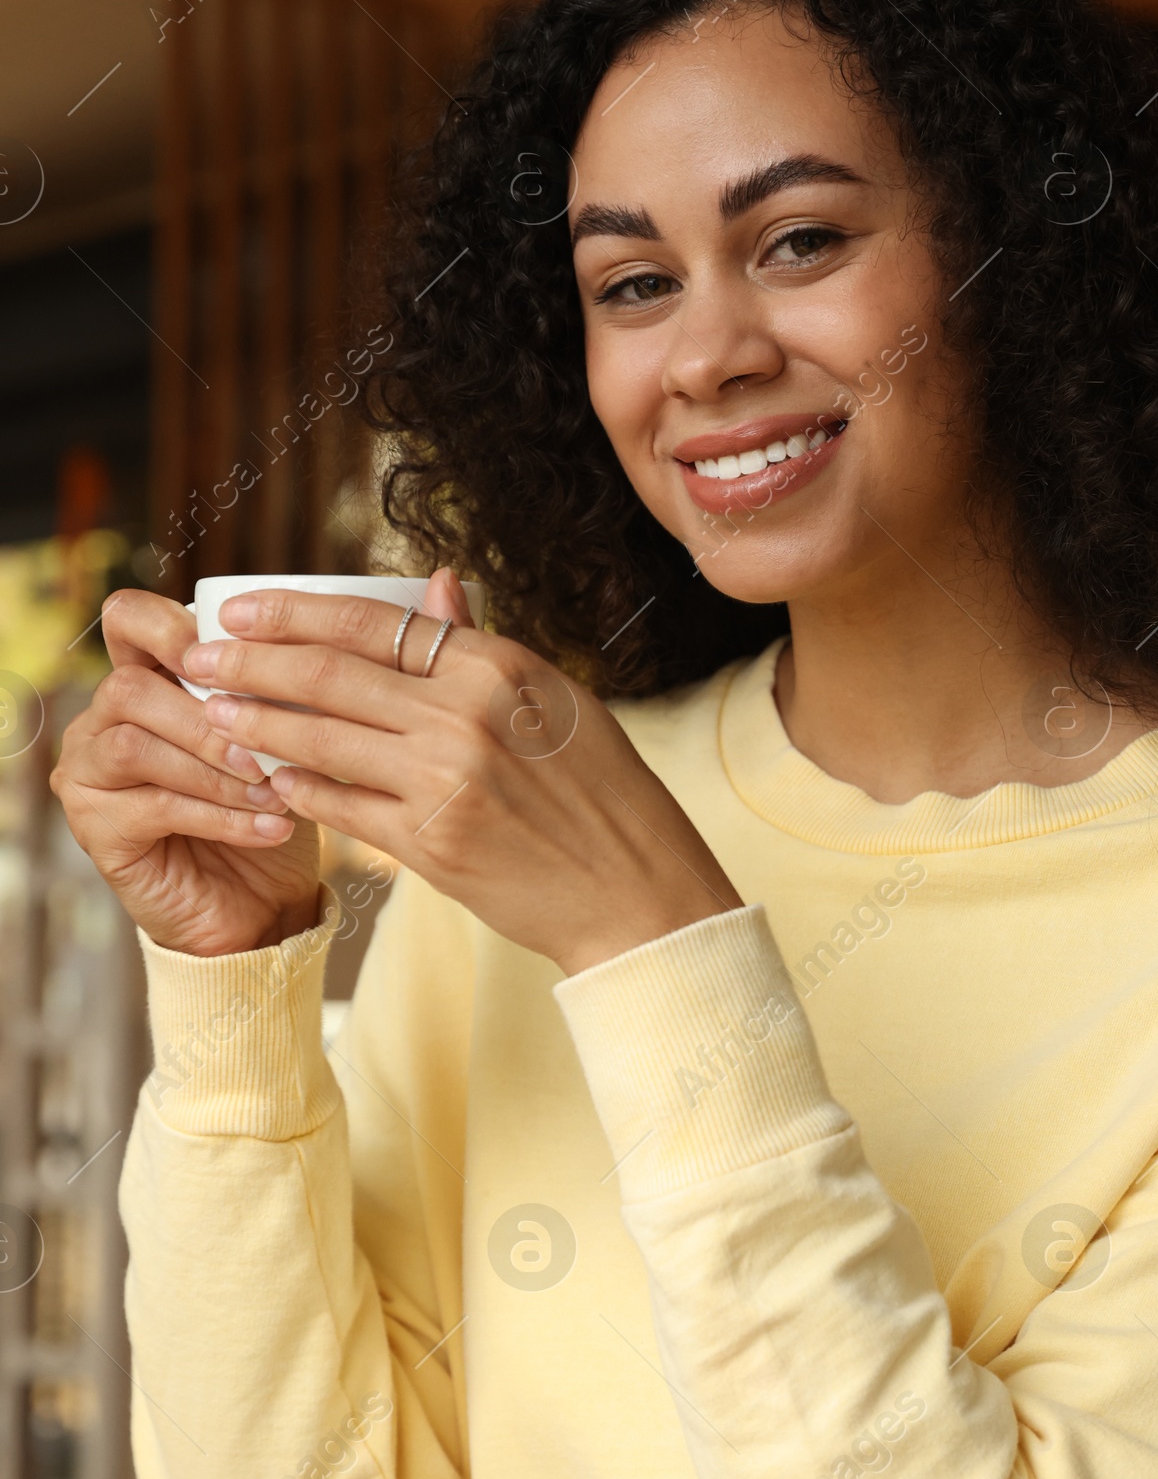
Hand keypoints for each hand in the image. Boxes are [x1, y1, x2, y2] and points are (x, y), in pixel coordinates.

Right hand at [51, 589, 321, 955]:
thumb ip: (267, 696)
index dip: (169, 627)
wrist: (264, 907)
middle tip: (269, 754)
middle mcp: (100, 722)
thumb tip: (291, 658)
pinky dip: (221, 816)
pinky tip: (270, 828)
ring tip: (275, 796)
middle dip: (208, 719)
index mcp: (144, 683)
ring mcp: (88, 776)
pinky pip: (154, 806)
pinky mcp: (95, 830)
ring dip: (214, 771)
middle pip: (130, 688)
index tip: (227, 656)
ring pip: (134, 746)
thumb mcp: (280, 744)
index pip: (127, 621)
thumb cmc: (271, 813)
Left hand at [180, 570, 741, 971]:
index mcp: (499, 670)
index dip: (295, 613)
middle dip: (250, 663)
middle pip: (329, 677)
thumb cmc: (606, 794)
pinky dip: (297, 788)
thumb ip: (484, 647)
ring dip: (256, 724)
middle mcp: (466, 718)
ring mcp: (444, 784)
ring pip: (321, 741)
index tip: (242, 608)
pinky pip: (340, 806)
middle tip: (198, 655)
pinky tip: (267, 775)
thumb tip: (435, 583)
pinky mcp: (429, 847)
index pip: (373, 625)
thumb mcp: (560, 700)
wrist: (638, 895)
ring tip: (212, 712)